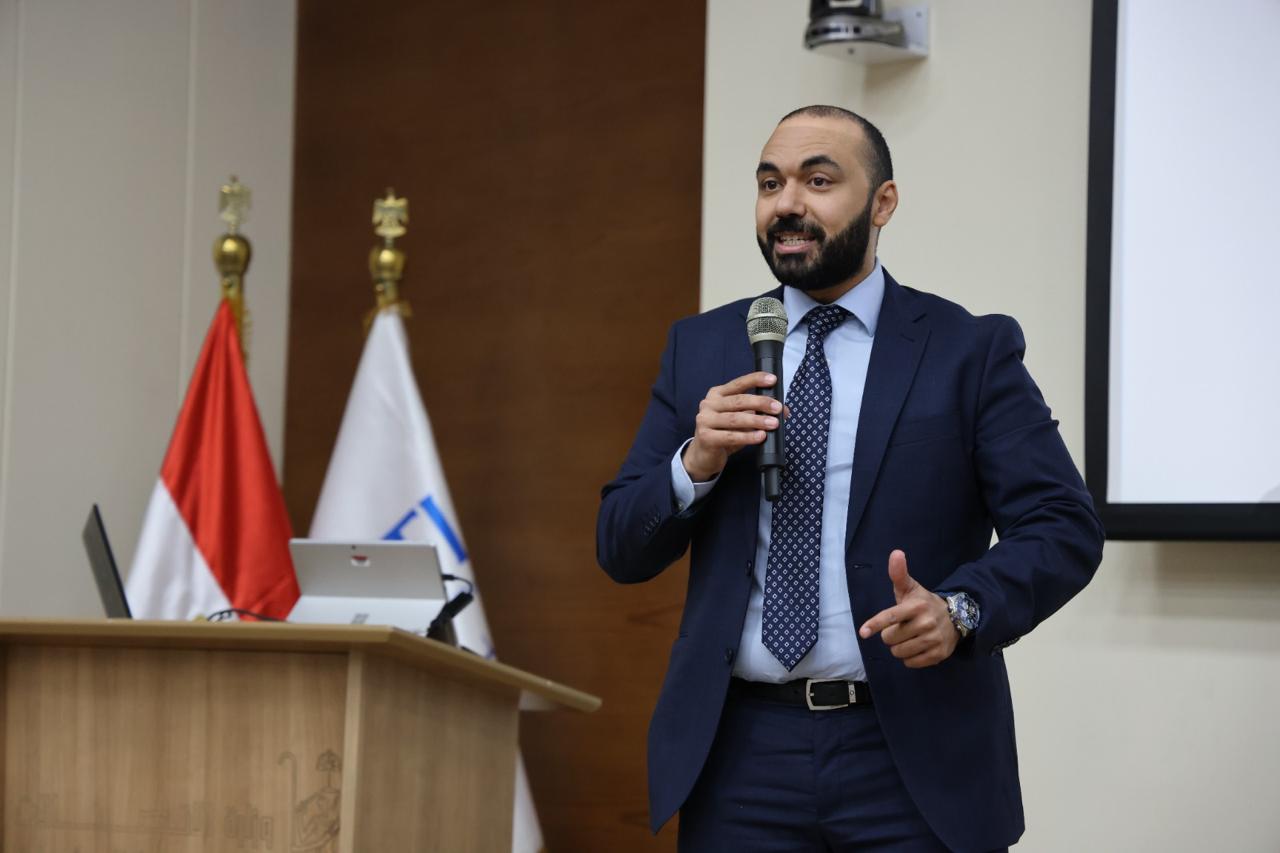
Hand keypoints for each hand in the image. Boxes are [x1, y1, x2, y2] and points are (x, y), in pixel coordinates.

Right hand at [682, 372, 784, 480]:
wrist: (703, 456)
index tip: (772, 380)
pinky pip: (730, 436)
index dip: (755, 380)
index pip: (738, 383)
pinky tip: (760, 436)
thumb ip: (758, 412)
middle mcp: (709, 404)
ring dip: (757, 420)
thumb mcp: (742, 420)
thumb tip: (783, 410)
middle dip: (760, 403)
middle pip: (738, 401)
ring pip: (735, 418)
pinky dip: (748, 436)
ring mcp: (705, 420)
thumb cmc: (724, 433)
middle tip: (777, 408)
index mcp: (717, 394)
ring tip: (773, 424)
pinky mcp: (706, 437)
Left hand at [858, 550, 957, 668]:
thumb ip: (899, 574)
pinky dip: (909, 658)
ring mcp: (933, 640)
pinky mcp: (938, 655)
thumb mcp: (911, 588)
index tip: (863, 633)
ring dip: (899, 648)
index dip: (875, 624)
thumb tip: (896, 553)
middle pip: (890, 638)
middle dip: (890, 635)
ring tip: (908, 638)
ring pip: (899, 653)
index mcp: (916, 606)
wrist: (956, 618)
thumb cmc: (924, 603)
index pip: (891, 617)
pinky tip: (917, 647)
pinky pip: (911, 663)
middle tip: (900, 628)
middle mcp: (926, 623)